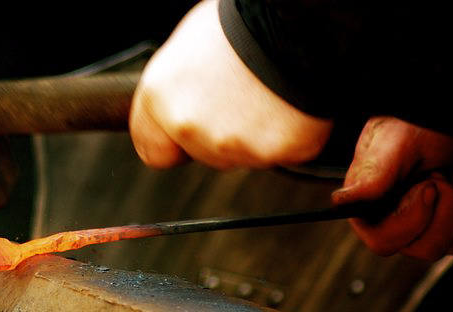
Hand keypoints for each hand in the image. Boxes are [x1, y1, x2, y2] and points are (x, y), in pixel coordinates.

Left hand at [129, 0, 332, 169]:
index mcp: (159, 97)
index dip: (174, 140)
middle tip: (241, 93)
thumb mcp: (188, 47)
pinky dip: (289, 134)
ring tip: (267, 92)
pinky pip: (283, 153)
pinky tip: (290, 103)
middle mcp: (189, 126)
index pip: (154, 151)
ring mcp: (233, 144)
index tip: (189, 130)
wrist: (297, 16)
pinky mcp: (277, 151)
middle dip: (220, 131)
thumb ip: (177, 90)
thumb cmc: (245, 18)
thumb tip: (181, 105)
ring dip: (254, 134)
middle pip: (203, 153)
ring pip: (242, 155)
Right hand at [332, 117, 452, 260]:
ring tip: (448, 176)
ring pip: (439, 247)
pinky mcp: (445, 230)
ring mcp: (419, 227)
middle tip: (436, 176)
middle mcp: (389, 220)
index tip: (427, 188)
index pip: (379, 240)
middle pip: (415, 248)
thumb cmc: (417, 125)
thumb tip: (341, 202)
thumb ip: (373, 173)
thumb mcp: (397, 141)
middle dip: (435, 212)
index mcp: (366, 204)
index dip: (406, 222)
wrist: (444, 128)